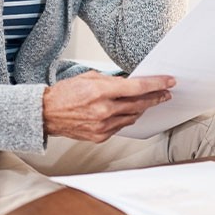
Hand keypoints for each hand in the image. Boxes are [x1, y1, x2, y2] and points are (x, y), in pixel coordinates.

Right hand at [42, 71, 175, 142]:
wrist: (46, 114)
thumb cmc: (64, 94)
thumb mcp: (89, 77)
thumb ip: (111, 80)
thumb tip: (130, 82)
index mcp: (100, 91)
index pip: (137, 88)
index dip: (156, 84)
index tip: (168, 82)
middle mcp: (103, 110)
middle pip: (139, 104)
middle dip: (156, 97)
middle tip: (165, 93)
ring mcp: (102, 125)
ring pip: (132, 117)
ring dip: (142, 108)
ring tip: (149, 101)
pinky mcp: (100, 136)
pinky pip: (121, 126)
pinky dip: (126, 118)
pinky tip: (128, 112)